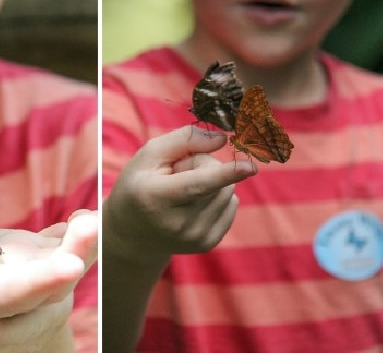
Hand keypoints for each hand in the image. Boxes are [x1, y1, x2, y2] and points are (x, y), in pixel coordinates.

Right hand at [104, 125, 254, 266]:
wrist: (132, 232)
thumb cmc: (139, 184)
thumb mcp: (149, 155)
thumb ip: (184, 140)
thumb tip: (222, 139)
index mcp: (156, 198)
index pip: (197, 184)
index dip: (225, 174)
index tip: (250, 166)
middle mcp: (177, 224)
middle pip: (218, 181)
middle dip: (203, 166)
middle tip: (176, 173)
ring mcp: (194, 238)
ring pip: (228, 192)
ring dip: (212, 182)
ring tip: (183, 190)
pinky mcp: (207, 243)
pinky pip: (231, 205)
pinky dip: (218, 196)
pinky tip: (193, 203)